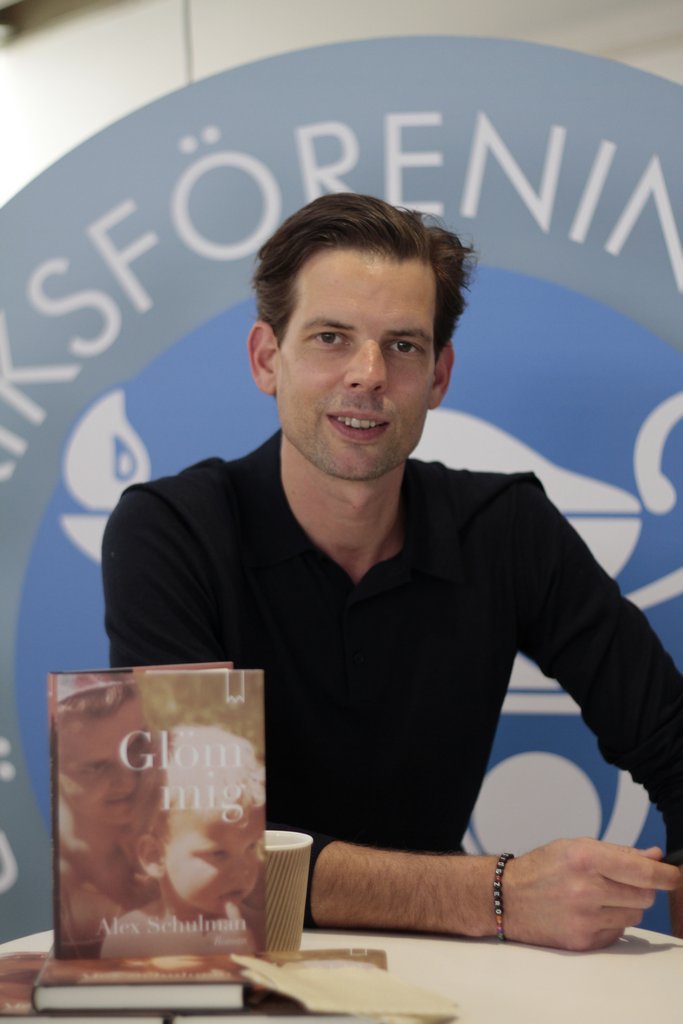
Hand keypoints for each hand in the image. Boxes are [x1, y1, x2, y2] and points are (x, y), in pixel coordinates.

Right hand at [503, 838, 680, 949]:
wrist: (506, 898)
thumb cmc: (541, 868)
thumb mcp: (576, 847)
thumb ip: (618, 852)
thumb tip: (655, 857)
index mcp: (585, 858)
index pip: (643, 872)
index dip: (667, 875)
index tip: (675, 875)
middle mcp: (585, 889)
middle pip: (644, 896)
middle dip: (641, 888)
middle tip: (623, 883)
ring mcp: (584, 918)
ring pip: (634, 916)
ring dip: (625, 906)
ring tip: (599, 897)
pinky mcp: (582, 941)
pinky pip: (617, 933)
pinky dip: (610, 923)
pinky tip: (588, 913)